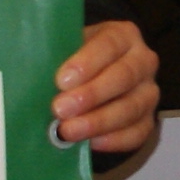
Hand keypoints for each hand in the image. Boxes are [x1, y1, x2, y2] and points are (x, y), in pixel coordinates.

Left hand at [51, 17, 159, 154]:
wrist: (98, 76)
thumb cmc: (77, 60)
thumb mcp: (69, 47)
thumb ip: (58, 57)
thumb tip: (30, 73)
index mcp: (123, 36)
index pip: (109, 44)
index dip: (87, 62)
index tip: (61, 80)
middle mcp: (143, 61)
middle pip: (124, 76)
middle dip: (91, 94)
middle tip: (60, 108)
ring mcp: (148, 92)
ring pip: (131, 107)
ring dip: (98, 121)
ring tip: (68, 131)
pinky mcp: (148, 120)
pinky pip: (137, 133)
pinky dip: (114, 140)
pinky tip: (91, 144)